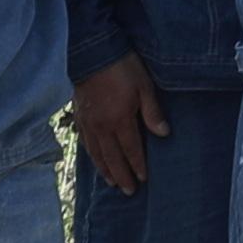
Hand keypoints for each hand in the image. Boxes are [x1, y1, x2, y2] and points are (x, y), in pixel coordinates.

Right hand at [73, 62, 155, 191]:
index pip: (131, 150)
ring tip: (112, 182)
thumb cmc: (122, 67)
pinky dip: (91, 155)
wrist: (91, 51)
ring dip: (105, 169)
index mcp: (120, 121)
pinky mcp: (79, 115)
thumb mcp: (144, 86)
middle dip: (122, 175)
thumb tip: (163, 134)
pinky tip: (95, 158)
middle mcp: (102, 127)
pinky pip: (85, 142)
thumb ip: (152, 112)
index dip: (138, 166)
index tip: (144, 179)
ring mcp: (88, 122)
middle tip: (129, 191)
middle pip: (112, 158)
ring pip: (96, 153)